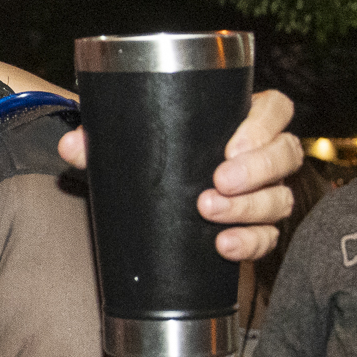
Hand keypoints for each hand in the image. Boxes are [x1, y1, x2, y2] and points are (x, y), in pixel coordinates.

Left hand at [58, 89, 299, 261]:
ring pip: (279, 197)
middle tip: (217, 182)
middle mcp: (262, 155)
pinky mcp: (257, 228)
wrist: (154, 205)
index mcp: (241, 121)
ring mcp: (264, 192)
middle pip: (285, 154)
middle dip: (256, 170)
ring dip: (248, 208)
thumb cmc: (154, 160)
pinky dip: (250, 242)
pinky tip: (224, 245)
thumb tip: (71, 145)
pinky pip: (267, 237)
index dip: (264, 125)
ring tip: (209, 212)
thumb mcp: (131, 146)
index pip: (275, 110)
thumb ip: (100, 141)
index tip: (232, 145)